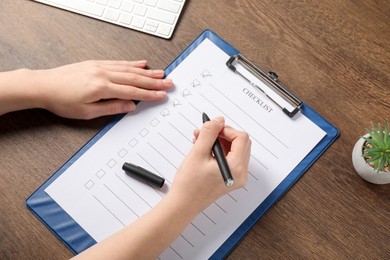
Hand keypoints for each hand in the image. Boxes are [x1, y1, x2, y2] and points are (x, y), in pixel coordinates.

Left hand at [31, 60, 172, 118]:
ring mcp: (100, 66)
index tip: (162, 95)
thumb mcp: (87, 112)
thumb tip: (130, 106)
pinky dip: (131, 63)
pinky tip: (140, 63)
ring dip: (147, 72)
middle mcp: (103, 74)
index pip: (133, 92)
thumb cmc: (62, 101)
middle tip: (168, 83)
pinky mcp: (95, 63)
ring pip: (129, 69)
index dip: (149, 95)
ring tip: (160, 73)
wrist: (43, 85)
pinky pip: (118, 62)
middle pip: (135, 78)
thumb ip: (111, 108)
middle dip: (154, 81)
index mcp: (102, 88)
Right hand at [170, 116, 250, 211]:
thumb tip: (218, 120)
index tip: (212, 128)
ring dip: (219, 141)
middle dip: (222, 134)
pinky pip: (229, 158)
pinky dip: (218, 150)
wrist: (183, 204)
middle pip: (240, 143)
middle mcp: (240, 173)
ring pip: (234, 149)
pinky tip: (203, 148)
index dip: (226, 129)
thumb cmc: (189, 184)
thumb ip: (209, 133)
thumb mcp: (198, 153)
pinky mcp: (230, 178)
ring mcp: (236, 177)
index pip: (241, 138)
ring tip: (200, 139)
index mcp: (236, 168)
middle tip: (206, 132)